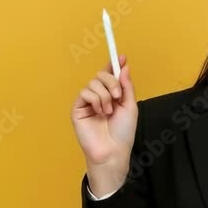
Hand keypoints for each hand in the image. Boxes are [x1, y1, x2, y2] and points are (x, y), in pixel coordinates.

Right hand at [70, 55, 136, 193]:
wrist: (113, 150)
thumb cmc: (122, 133)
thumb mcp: (130, 106)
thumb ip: (126, 86)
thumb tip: (123, 66)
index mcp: (112, 95)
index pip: (110, 75)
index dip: (115, 64)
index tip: (122, 57)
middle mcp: (99, 96)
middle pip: (101, 75)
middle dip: (112, 82)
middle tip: (118, 97)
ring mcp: (87, 102)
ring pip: (93, 83)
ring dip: (105, 96)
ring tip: (108, 112)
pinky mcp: (77, 108)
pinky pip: (85, 92)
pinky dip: (95, 100)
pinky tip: (99, 112)